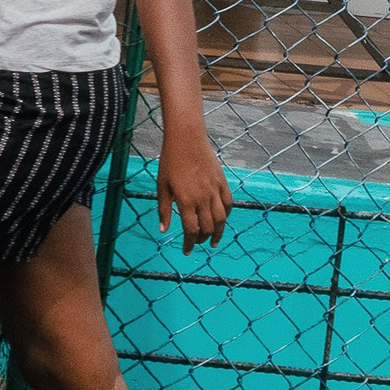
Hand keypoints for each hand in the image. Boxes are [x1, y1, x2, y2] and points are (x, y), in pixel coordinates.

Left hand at [155, 123, 230, 251]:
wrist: (186, 138)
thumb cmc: (170, 160)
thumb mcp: (162, 186)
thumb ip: (164, 209)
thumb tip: (163, 230)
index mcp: (186, 201)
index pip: (191, 231)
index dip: (189, 244)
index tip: (186, 251)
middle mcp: (202, 198)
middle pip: (207, 227)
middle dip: (201, 239)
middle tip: (195, 243)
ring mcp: (214, 190)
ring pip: (221, 219)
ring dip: (218, 233)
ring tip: (213, 241)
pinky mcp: (222, 181)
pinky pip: (228, 203)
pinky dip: (227, 215)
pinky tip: (222, 219)